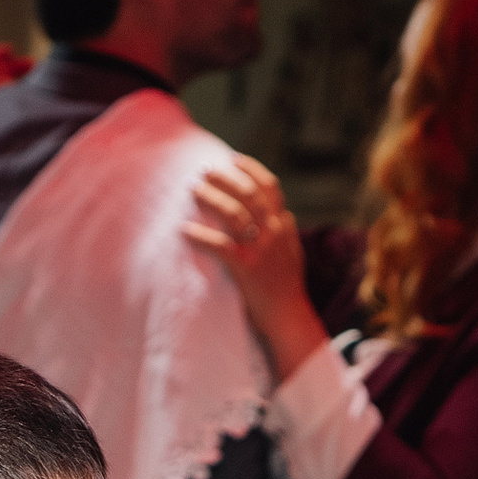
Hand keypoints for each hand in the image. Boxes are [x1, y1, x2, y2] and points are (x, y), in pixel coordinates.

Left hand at [184, 157, 321, 379]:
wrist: (289, 319)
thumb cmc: (286, 289)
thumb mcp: (293, 254)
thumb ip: (285, 233)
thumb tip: (283, 215)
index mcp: (285, 227)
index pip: (270, 187)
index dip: (251, 170)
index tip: (233, 159)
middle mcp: (274, 233)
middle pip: (248, 193)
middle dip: (224, 178)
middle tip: (203, 172)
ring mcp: (261, 250)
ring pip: (233, 212)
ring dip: (210, 198)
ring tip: (193, 191)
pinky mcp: (246, 268)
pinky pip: (219, 245)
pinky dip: (199, 236)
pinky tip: (184, 232)